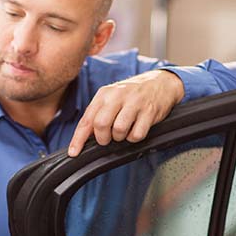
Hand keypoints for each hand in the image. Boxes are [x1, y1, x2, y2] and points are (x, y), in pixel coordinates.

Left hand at [68, 70, 184, 156]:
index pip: (87, 120)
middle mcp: (118, 96)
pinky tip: (136, 129)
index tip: (73, 153)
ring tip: (124, 131)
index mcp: (104, 94)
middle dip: (103, 138)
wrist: (161, 83)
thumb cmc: (131, 95)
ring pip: (119, 130)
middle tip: (108, 139)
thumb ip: (98, 114)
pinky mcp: (149, 111)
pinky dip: (134, 137)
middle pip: (101, 125)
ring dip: (120, 138)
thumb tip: (85, 137)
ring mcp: (134, 103)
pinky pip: (136, 134)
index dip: (78, 139)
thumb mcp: (112, 97)